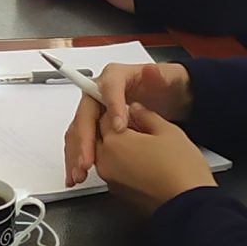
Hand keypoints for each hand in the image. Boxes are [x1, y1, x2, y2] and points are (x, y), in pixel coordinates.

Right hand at [62, 64, 195, 188]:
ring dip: (76, 153)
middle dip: (84, 139)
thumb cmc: (166, 87)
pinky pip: (81, 142)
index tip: (119, 128)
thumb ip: (159, 77)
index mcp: (115, 77)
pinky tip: (78, 174)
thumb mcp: (169, 79)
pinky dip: (77, 158)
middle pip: (85, 114)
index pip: (107, 89)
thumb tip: (150, 71)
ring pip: (78, 131)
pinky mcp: (95, 127)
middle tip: (88, 161)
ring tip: (80, 173)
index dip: (111, 108)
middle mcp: (99, 93)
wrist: (170, 98)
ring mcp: (95, 111)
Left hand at [92, 106, 216, 211]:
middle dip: (115, 129)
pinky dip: (123, 164)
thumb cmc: (182, 171)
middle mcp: (106, 162)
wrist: (189, 205)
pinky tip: (144, 162)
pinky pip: (114, 171)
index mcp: (114, 142)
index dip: (121, 111)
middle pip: (100, 136)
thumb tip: (136, 110)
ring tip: (145, 145)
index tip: (133, 112)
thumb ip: (146, 116)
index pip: (105, 116)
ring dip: (118, 147)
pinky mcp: (119, 193)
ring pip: (105, 154)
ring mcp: (111, 180)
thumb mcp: (168, 131)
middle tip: (138, 127)